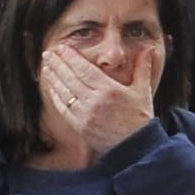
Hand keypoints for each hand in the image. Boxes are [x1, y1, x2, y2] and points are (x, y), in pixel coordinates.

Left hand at [39, 44, 155, 154]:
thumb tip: (148, 49)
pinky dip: (56, 96)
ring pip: (64, 92)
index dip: (71, 57)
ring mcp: (85, 115)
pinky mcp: (79, 126)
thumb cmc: (140, 118)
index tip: (62, 48)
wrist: (136, 146)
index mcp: (109, 89)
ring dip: (53, 78)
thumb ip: (143, 67)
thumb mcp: (143, 90)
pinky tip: (52, 88)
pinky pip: (63, 108)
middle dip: (57, 64)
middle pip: (70, 78)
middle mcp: (94, 101)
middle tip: (47, 54)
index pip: (84, 69)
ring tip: (46, 67)